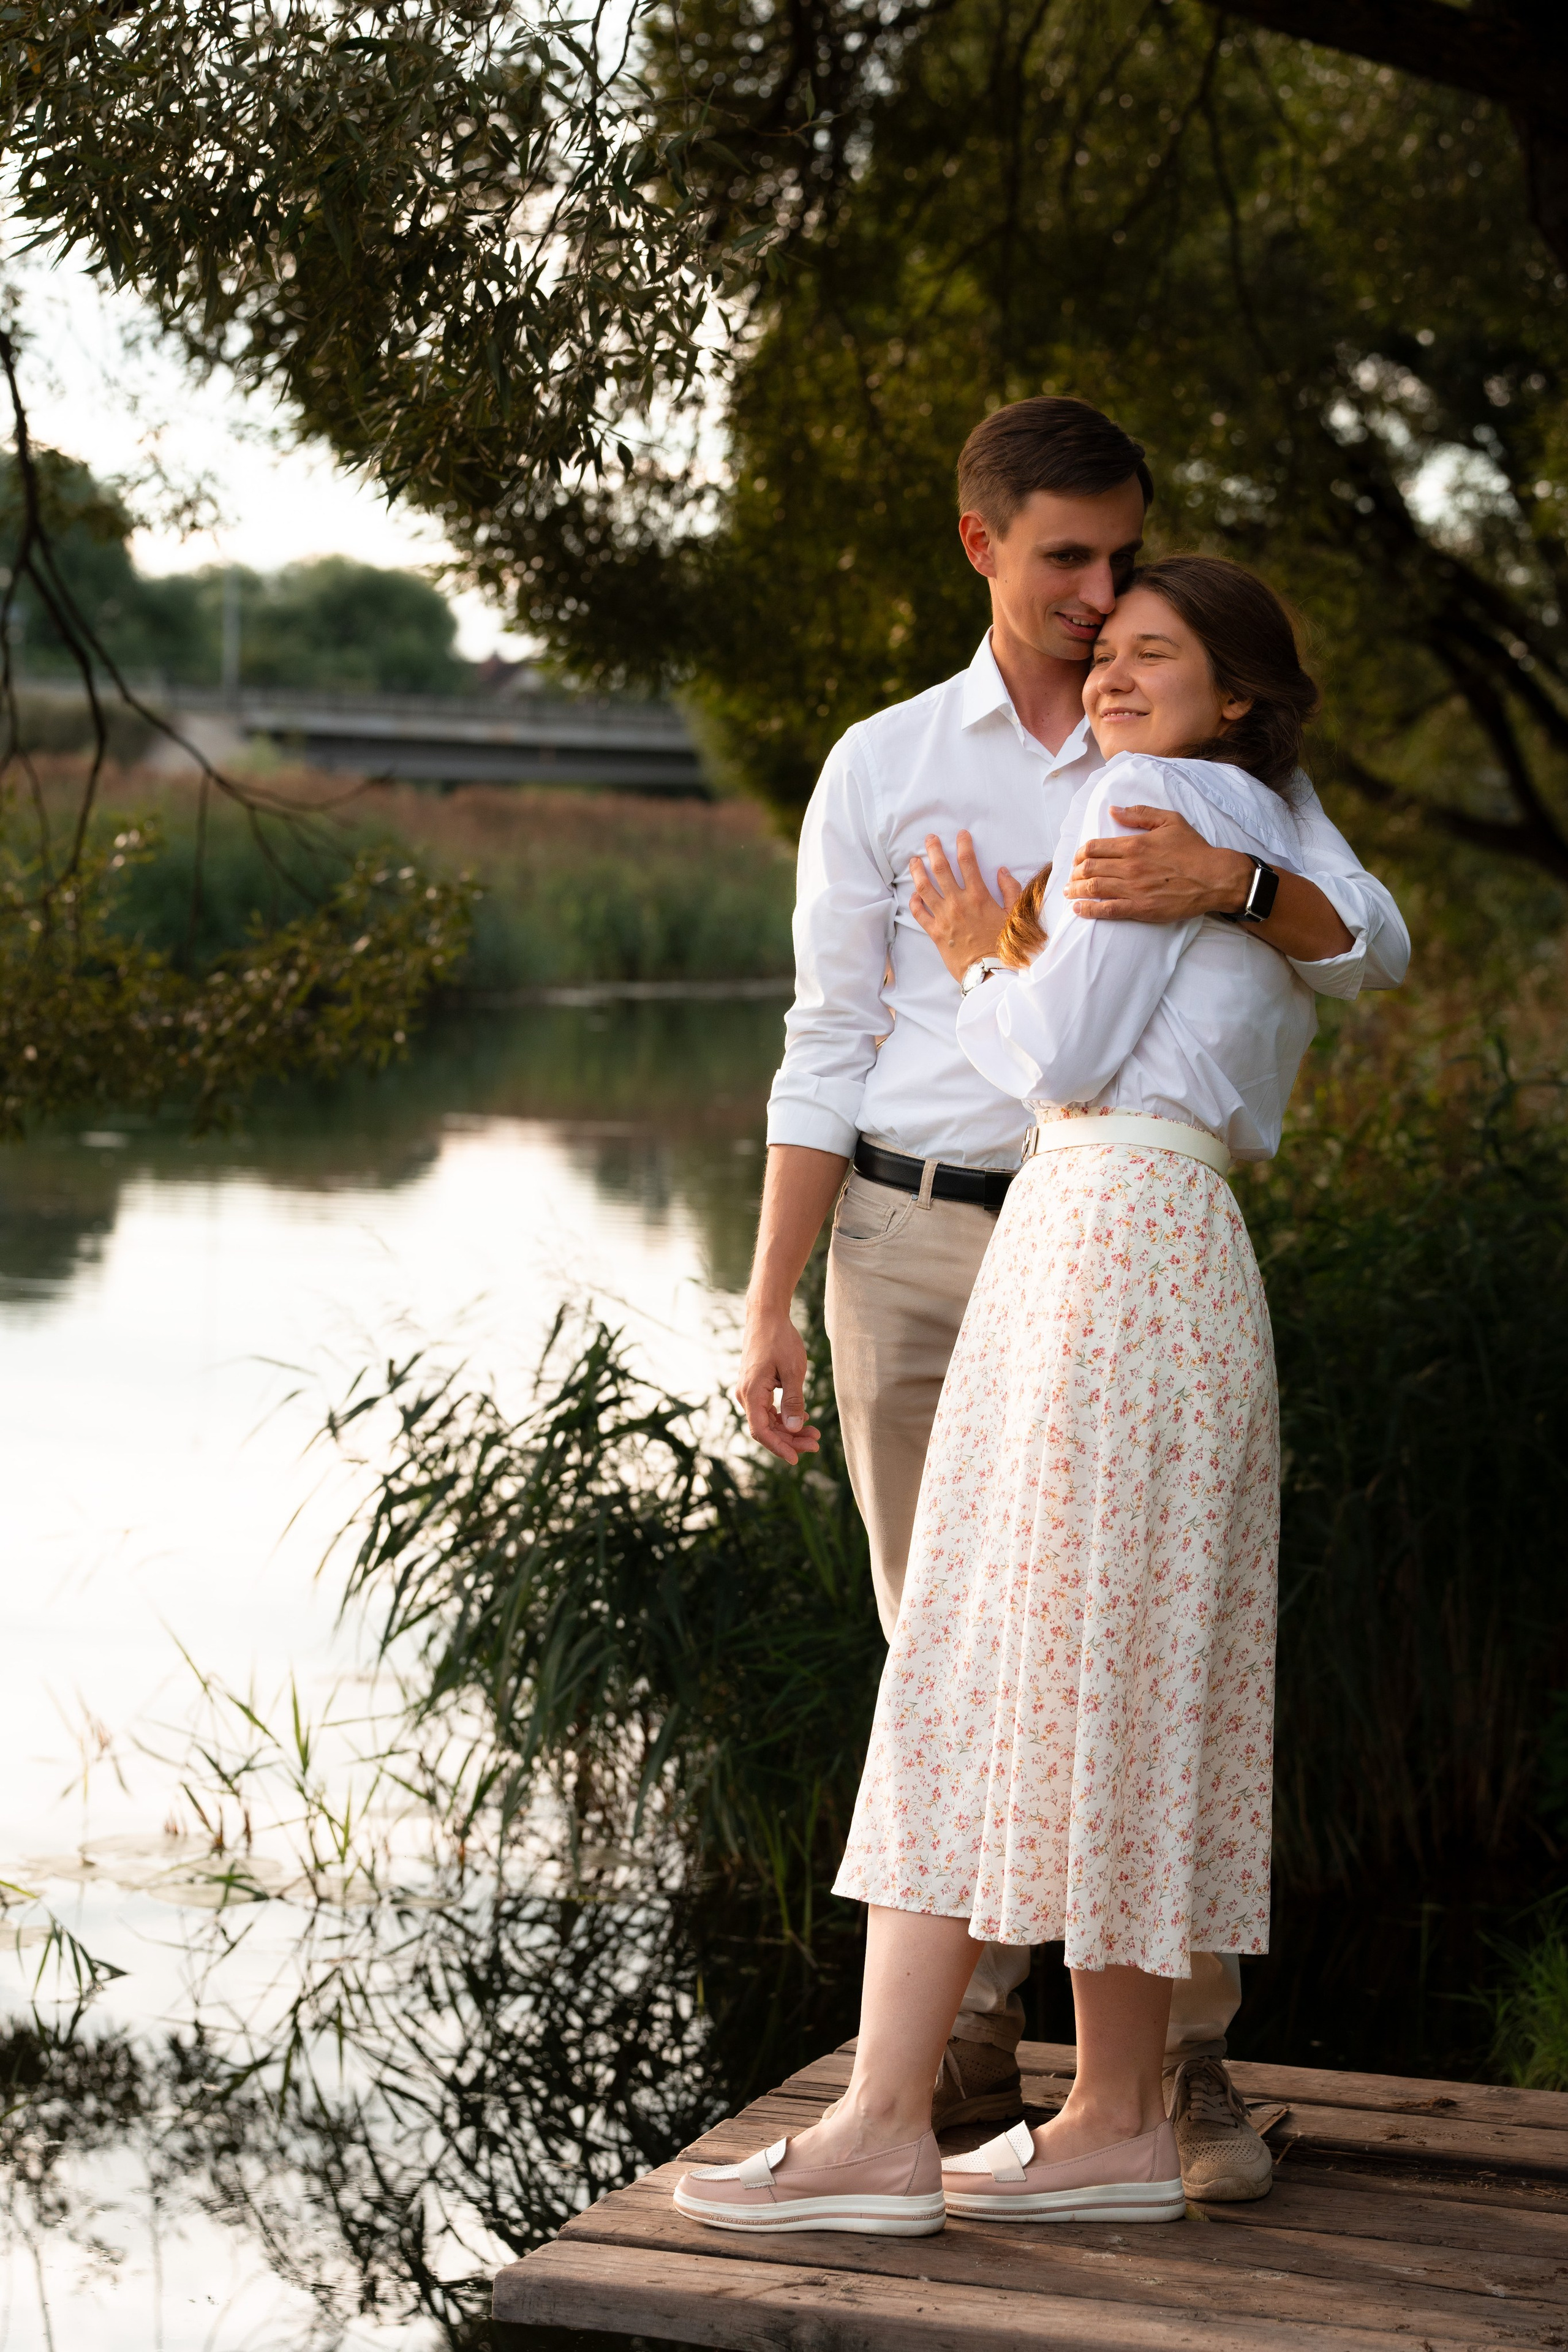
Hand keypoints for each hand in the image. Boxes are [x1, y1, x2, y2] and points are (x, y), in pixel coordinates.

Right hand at [735, 1300, 821, 1465]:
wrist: (766, 1316)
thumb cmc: (780, 1339)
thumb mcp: (793, 1371)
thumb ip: (793, 1401)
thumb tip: (794, 1428)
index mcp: (752, 1393)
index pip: (762, 1431)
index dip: (779, 1447)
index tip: (796, 1459)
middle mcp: (746, 1395)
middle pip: (766, 1428)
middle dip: (790, 1439)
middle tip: (815, 1444)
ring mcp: (750, 1391)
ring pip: (769, 1420)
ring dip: (789, 1429)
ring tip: (814, 1434)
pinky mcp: (756, 1386)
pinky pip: (769, 1409)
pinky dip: (785, 1416)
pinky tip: (804, 1419)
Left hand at [908, 830, 1022, 982]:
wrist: (988, 972)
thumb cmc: (1003, 945)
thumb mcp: (1013, 915)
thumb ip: (1010, 890)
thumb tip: (1002, 871)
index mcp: (978, 896)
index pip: (968, 862)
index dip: (963, 845)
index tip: (961, 834)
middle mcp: (958, 903)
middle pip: (941, 869)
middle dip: (934, 850)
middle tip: (930, 838)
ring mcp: (944, 917)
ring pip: (925, 887)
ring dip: (918, 871)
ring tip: (914, 860)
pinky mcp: (935, 932)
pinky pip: (919, 913)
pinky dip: (915, 901)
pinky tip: (914, 893)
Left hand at [1065, 805, 1250, 922]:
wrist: (1214, 878)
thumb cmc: (1194, 849)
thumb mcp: (1170, 821)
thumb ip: (1140, 814)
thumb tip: (1113, 810)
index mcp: (1134, 844)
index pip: (1095, 847)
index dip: (1081, 853)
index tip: (1079, 858)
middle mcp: (1130, 866)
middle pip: (1089, 868)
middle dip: (1075, 872)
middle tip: (1071, 876)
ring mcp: (1133, 889)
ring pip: (1093, 888)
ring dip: (1075, 890)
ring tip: (1069, 892)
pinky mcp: (1140, 908)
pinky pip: (1107, 909)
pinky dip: (1088, 909)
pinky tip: (1078, 909)